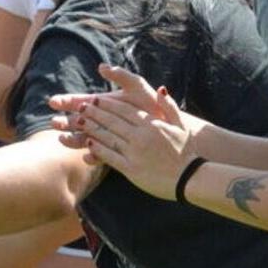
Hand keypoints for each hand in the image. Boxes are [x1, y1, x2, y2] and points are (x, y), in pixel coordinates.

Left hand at [57, 65, 197, 195]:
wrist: (190, 178)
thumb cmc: (186, 152)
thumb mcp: (180, 126)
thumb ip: (169, 107)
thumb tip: (160, 89)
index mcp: (152, 124)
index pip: (124, 110)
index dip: (107, 104)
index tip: (94, 99)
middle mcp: (142, 135)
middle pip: (112, 120)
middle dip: (94, 112)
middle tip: (79, 107)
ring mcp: (135, 152)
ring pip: (108, 136)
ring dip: (91, 128)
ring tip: (77, 121)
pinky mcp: (131, 169)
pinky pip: (110, 156)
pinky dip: (97, 149)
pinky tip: (87, 143)